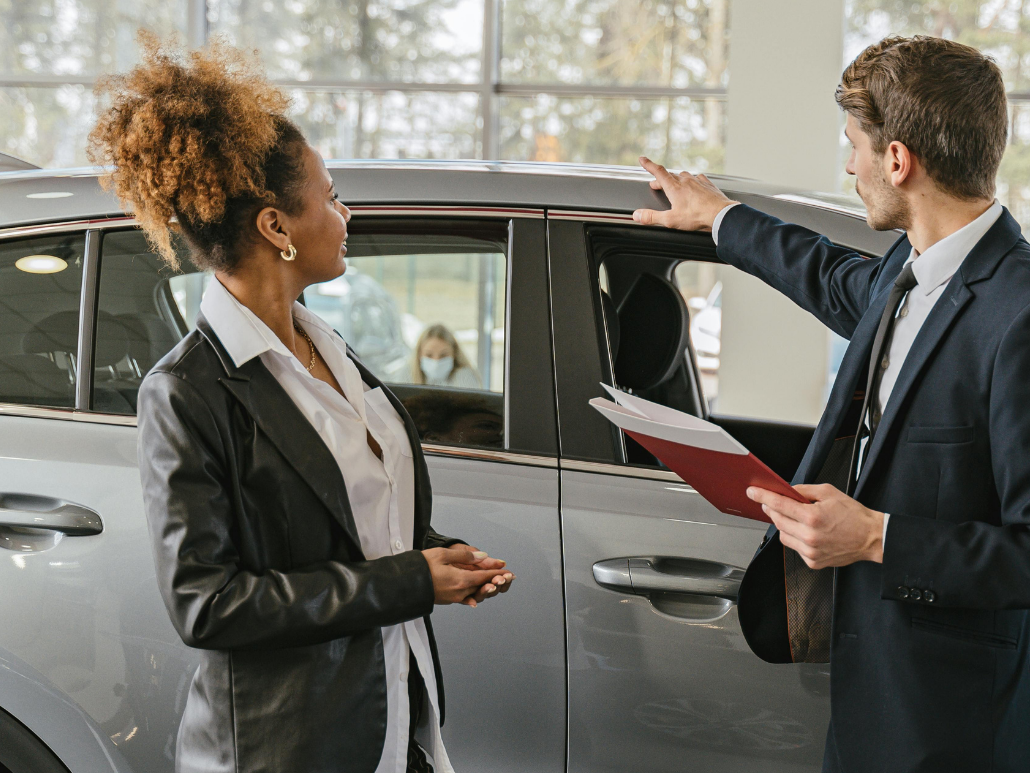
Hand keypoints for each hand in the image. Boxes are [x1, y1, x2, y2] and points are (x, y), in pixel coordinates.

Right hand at [422, 547, 510, 605]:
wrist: (403, 583)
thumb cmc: (421, 567)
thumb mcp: (443, 554)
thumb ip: (465, 556)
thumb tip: (482, 557)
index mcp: (461, 580)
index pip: (484, 575)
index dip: (497, 572)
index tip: (507, 569)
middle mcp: (460, 591)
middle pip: (483, 586)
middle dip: (496, 580)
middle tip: (508, 577)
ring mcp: (454, 597)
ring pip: (476, 593)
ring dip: (486, 587)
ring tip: (496, 583)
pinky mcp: (447, 600)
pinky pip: (465, 599)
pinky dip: (473, 596)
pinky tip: (476, 598)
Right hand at [632, 156, 737, 231]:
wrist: (720, 213)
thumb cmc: (697, 216)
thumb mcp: (670, 220)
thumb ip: (652, 217)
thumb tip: (637, 215)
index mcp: (674, 187)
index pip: (658, 172)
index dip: (649, 165)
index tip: (643, 159)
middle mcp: (685, 181)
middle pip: (669, 175)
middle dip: (661, 179)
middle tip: (656, 184)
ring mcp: (697, 181)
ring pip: (683, 175)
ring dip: (676, 179)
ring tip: (674, 185)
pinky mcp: (708, 184)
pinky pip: (698, 178)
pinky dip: (692, 180)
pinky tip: (694, 184)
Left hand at [746, 484, 884, 569]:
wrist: (871, 538)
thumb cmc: (854, 515)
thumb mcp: (829, 493)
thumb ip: (804, 491)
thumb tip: (786, 491)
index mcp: (812, 517)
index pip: (779, 505)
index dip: (763, 496)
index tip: (752, 492)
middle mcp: (809, 536)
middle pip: (778, 520)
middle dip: (772, 509)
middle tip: (770, 502)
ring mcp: (810, 551)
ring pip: (783, 536)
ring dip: (784, 525)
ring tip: (795, 518)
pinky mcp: (813, 562)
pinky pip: (794, 547)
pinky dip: (795, 538)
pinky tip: (806, 532)